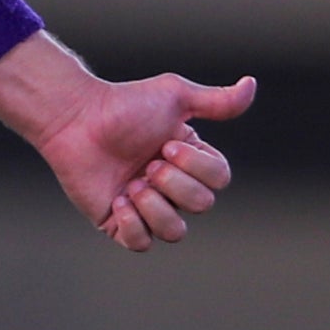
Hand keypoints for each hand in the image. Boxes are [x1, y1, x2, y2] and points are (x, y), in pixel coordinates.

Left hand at [19, 67, 256, 252]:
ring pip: (175, 231)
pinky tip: (119, 200)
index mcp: (190, 160)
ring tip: (131, 184)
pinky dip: (133, 224)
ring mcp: (146, 207)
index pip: (219, 180)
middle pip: (201, 205)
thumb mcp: (175, 96)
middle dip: (174, 184)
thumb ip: (216, 100)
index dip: (196, 166)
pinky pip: (141, 244)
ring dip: (155, 206)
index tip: (165, 144)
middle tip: (146, 163)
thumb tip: (251, 85)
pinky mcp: (119, 224)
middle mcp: (172, 187)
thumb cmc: (124, 104)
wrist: (77, 119)